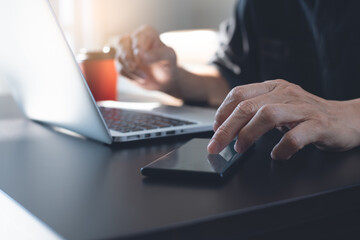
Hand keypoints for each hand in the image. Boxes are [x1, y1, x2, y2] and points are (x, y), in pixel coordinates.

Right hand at [116, 25, 178, 92]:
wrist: (164, 80)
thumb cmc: (168, 64)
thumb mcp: (169, 57)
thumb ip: (158, 54)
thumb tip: (141, 55)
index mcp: (146, 32)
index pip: (137, 36)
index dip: (137, 46)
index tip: (141, 56)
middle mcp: (134, 39)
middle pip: (122, 43)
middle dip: (128, 57)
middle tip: (134, 67)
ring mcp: (126, 51)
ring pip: (120, 57)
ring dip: (130, 70)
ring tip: (144, 77)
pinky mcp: (123, 64)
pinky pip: (120, 69)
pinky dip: (130, 76)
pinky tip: (141, 79)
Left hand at [207, 79, 359, 159]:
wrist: (348, 118)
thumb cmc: (308, 115)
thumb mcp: (280, 106)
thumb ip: (257, 111)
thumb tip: (227, 127)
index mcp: (274, 87)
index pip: (239, 93)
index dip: (223, 111)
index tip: (214, 128)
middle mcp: (286, 93)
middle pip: (247, 106)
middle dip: (226, 128)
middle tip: (216, 145)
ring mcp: (302, 108)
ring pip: (267, 115)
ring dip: (248, 134)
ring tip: (241, 149)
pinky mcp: (318, 124)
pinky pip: (295, 136)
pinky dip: (282, 148)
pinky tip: (277, 155)